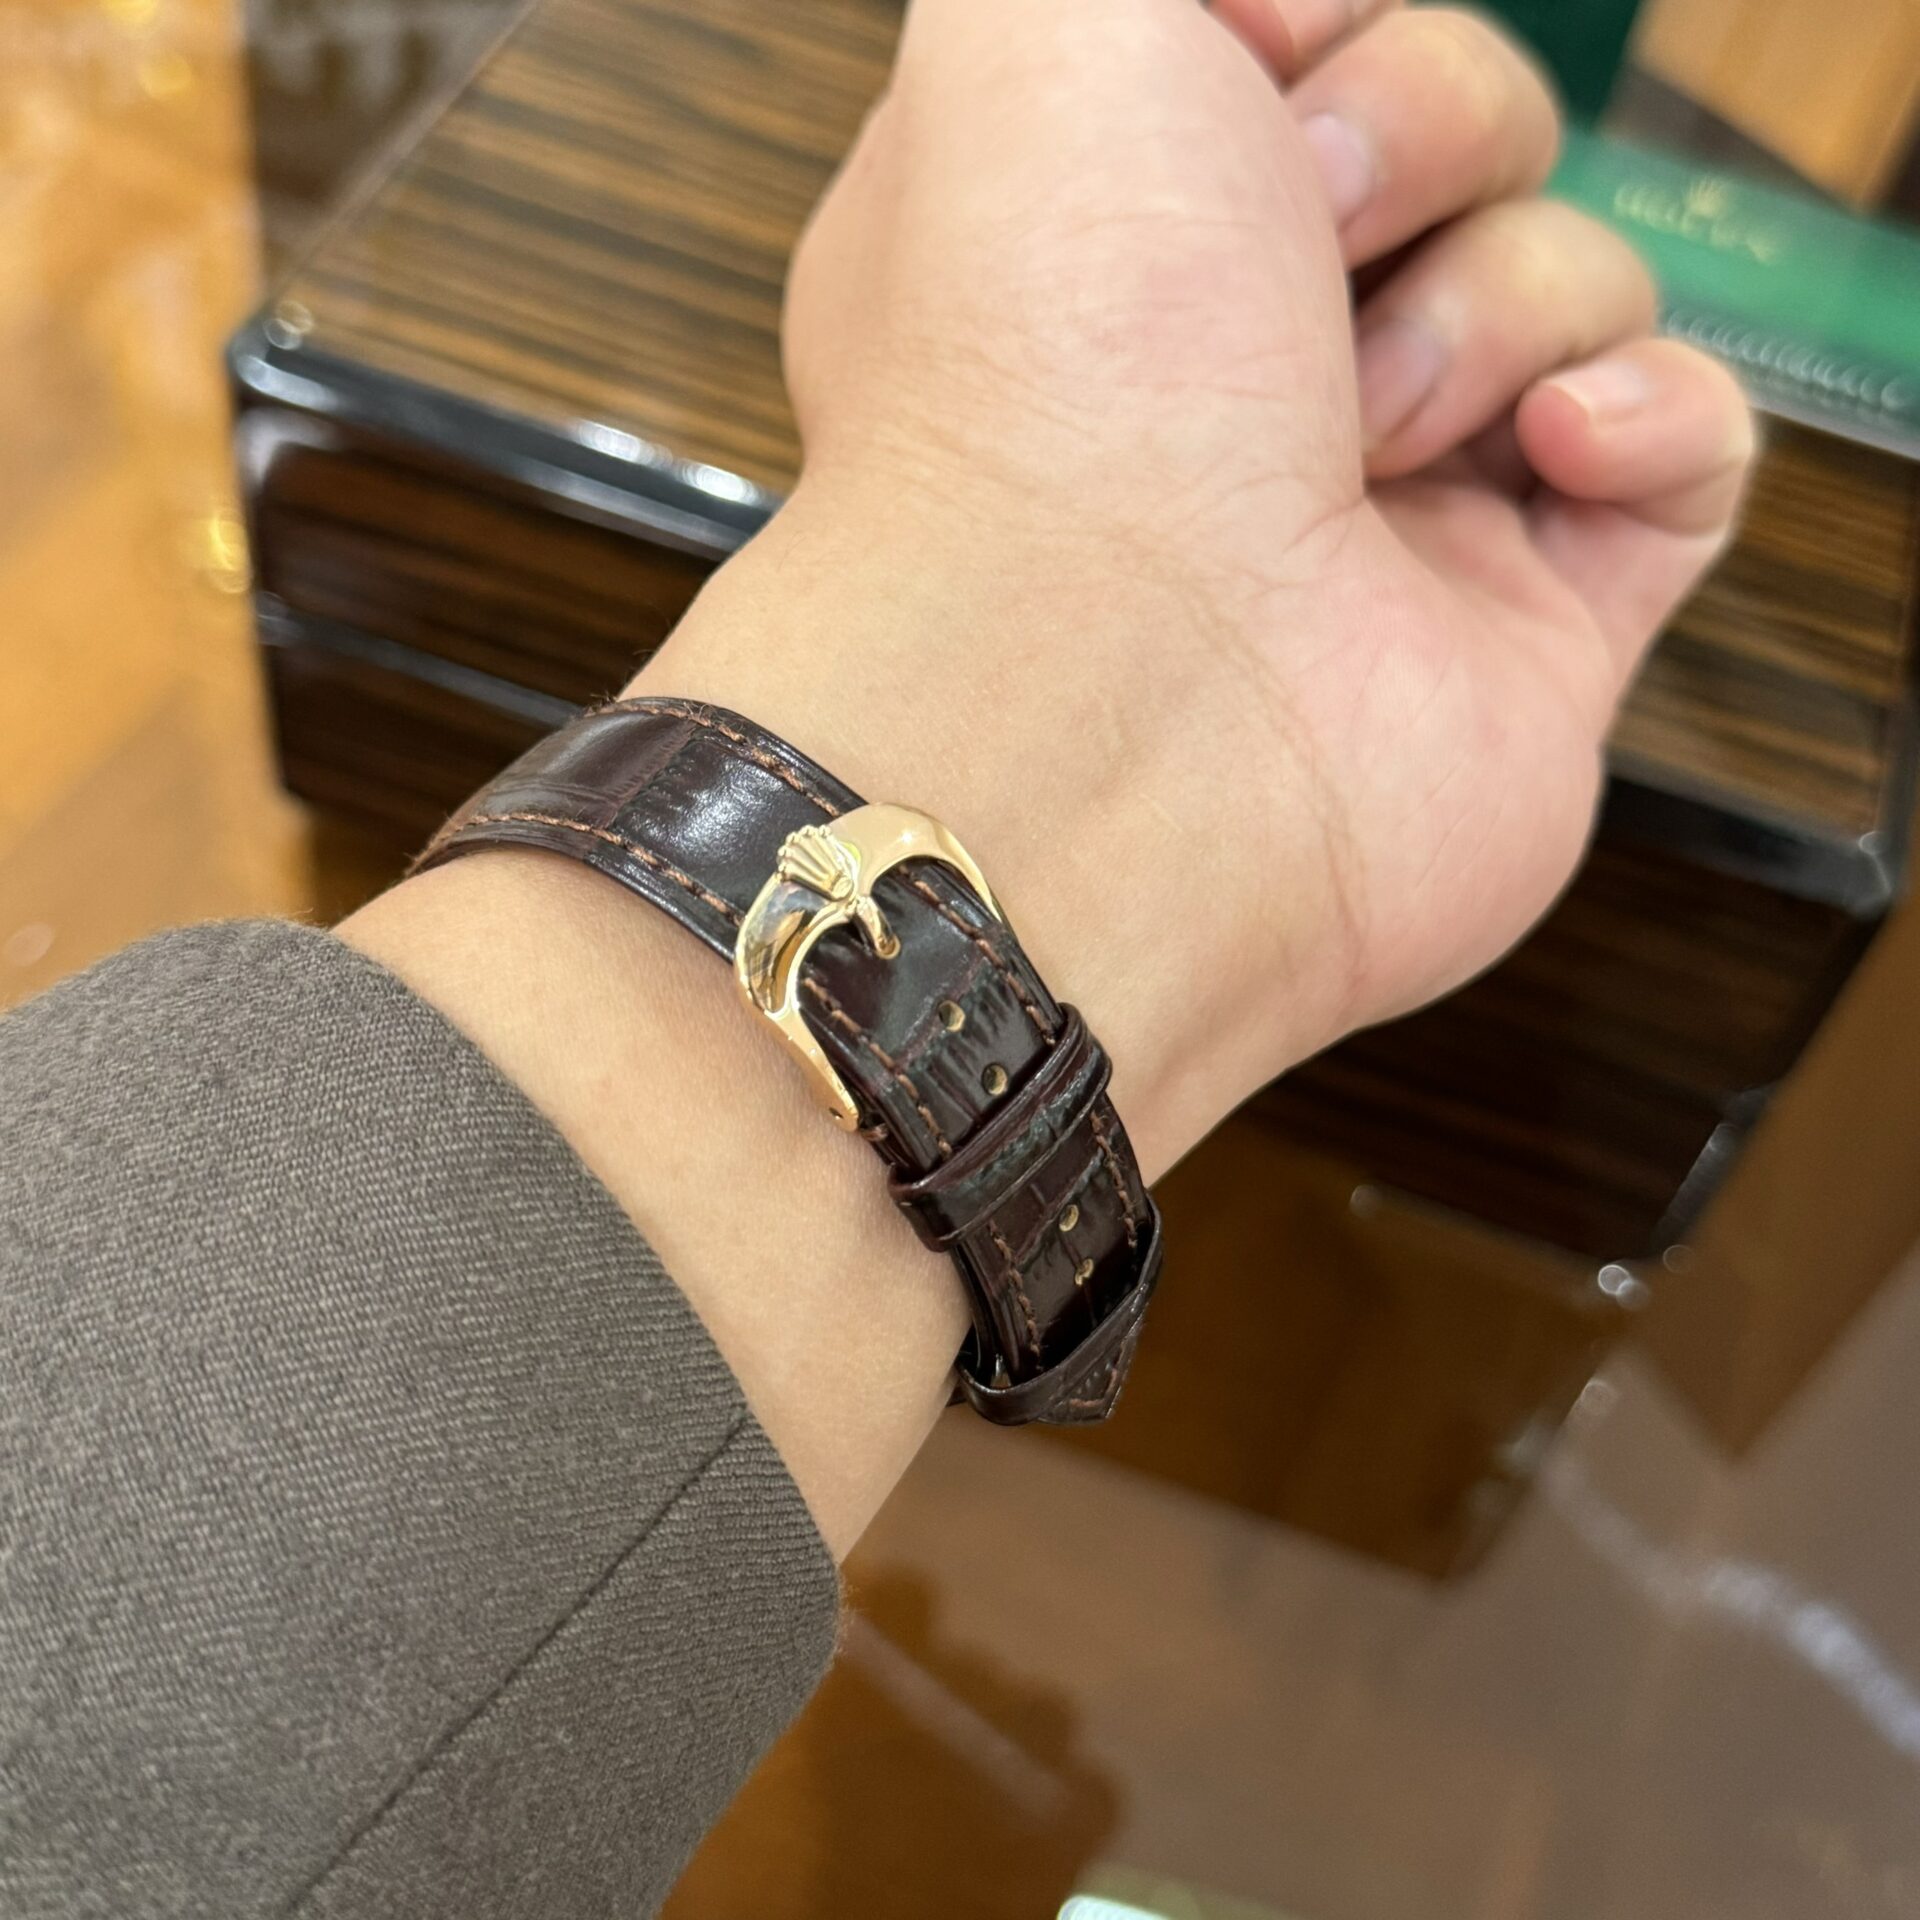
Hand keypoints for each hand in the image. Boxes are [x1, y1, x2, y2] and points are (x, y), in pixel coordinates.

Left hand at [352, 0, 1754, 1547]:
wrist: (1109, 694)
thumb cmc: (1039, 374)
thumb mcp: (1034, 28)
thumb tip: (1258, 8)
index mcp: (1123, 234)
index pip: (1304, 52)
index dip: (1314, 30)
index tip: (1254, 65)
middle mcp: (1250, 371)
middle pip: (1466, 133)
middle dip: (1418, 138)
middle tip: (1309, 245)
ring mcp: (1392, 507)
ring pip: (1575, 275)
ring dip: (1494, 309)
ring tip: (1361, 434)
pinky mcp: (1522, 631)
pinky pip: (1689, 451)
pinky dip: (1651, 421)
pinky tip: (1549, 453)